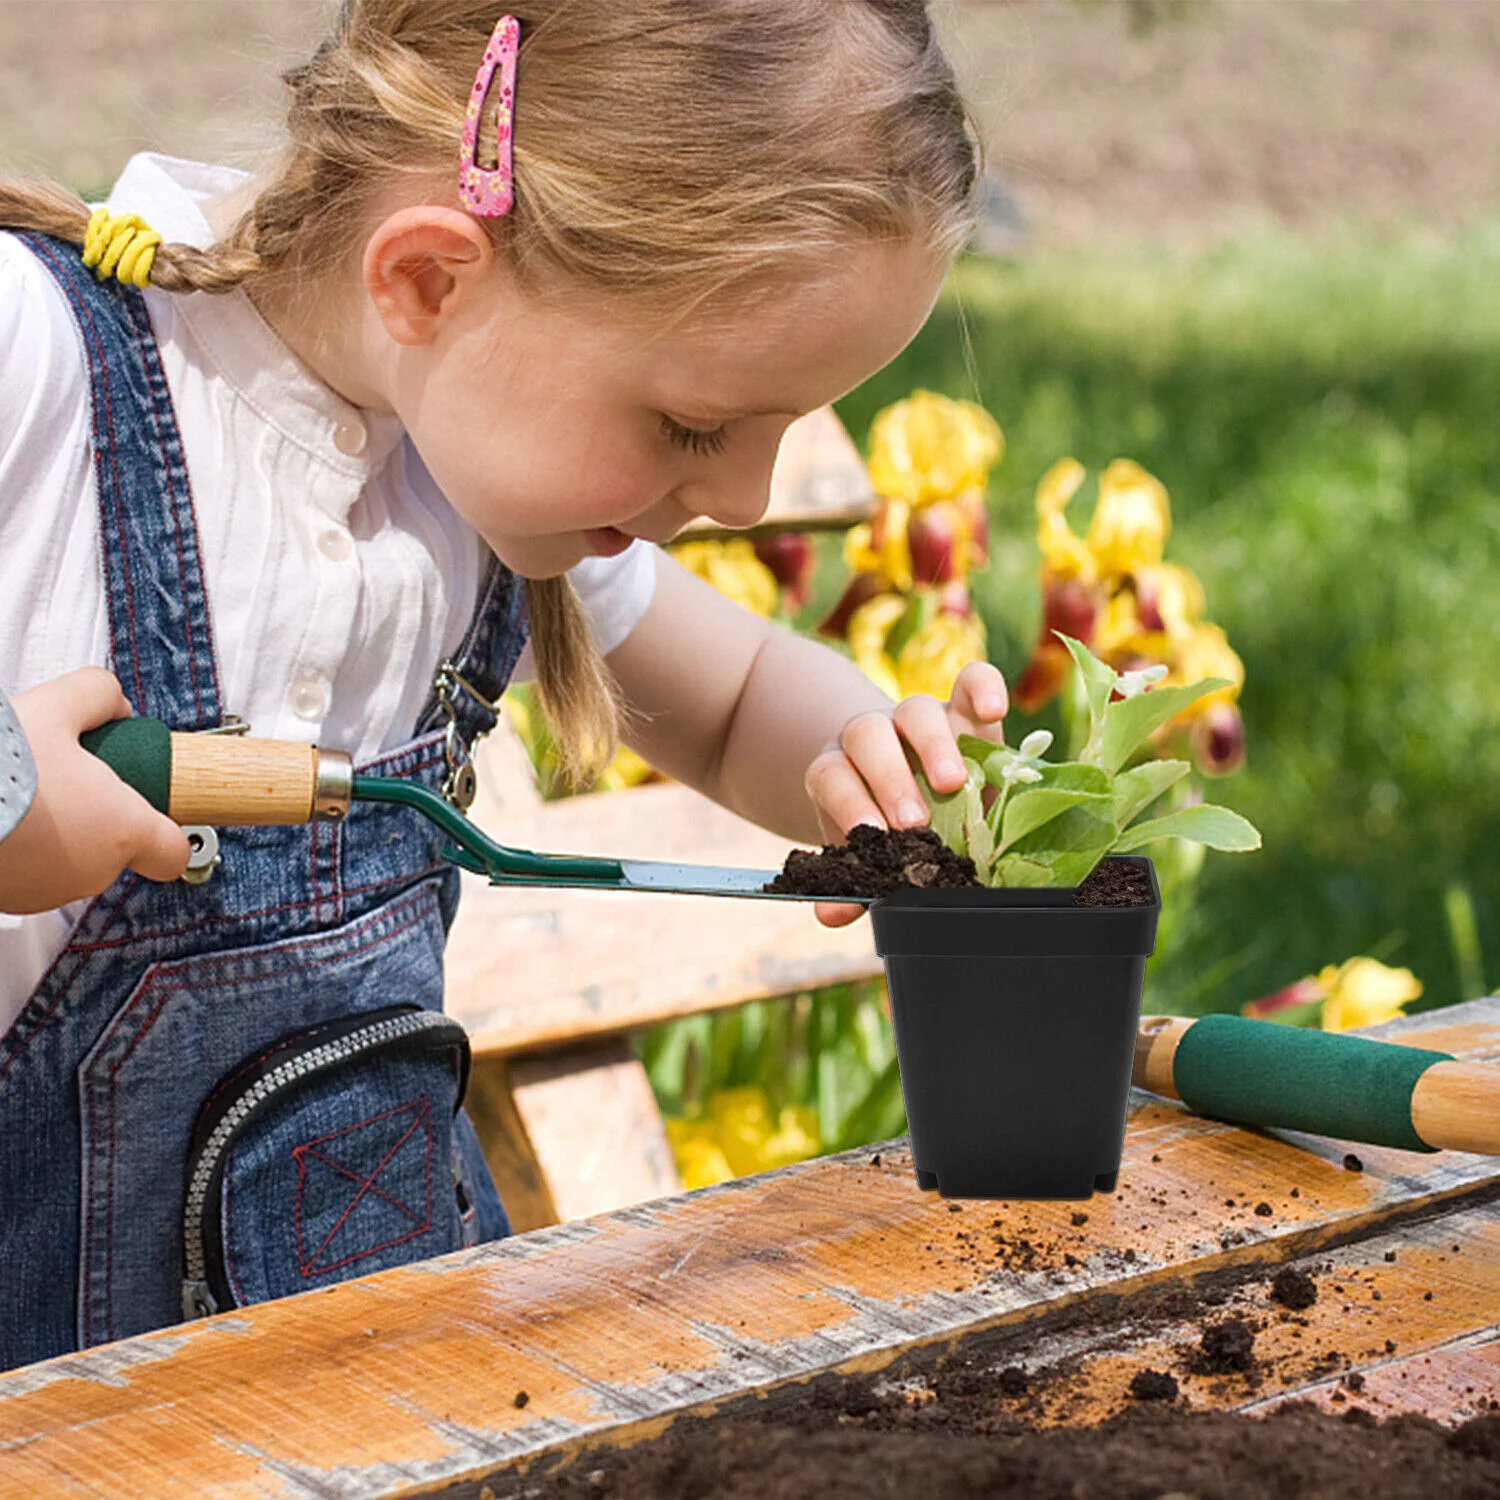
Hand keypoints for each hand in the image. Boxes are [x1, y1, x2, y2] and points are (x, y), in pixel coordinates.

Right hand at [0, 669, 190, 913]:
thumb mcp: (56, 704)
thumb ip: (99, 696)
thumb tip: (115, 705)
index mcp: (122, 831)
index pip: (173, 853)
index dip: (165, 829)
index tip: (148, 806)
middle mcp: (90, 872)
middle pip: (116, 850)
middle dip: (98, 816)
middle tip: (65, 779)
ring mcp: (44, 892)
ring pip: (69, 863)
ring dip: (57, 834)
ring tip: (25, 793)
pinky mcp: (5, 899)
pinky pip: (26, 873)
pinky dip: (21, 849)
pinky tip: (1, 816)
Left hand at [804, 660, 1008, 926]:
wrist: (908, 782)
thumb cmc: (888, 828)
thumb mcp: (867, 853)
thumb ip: (851, 880)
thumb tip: (832, 914)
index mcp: (841, 770)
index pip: (832, 775)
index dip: (848, 801)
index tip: (871, 836)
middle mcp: (876, 737)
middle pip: (868, 737)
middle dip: (889, 778)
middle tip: (914, 822)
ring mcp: (920, 718)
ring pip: (917, 711)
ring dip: (934, 745)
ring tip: (954, 783)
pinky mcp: (965, 707)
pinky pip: (971, 681)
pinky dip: (982, 686)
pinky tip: (995, 707)